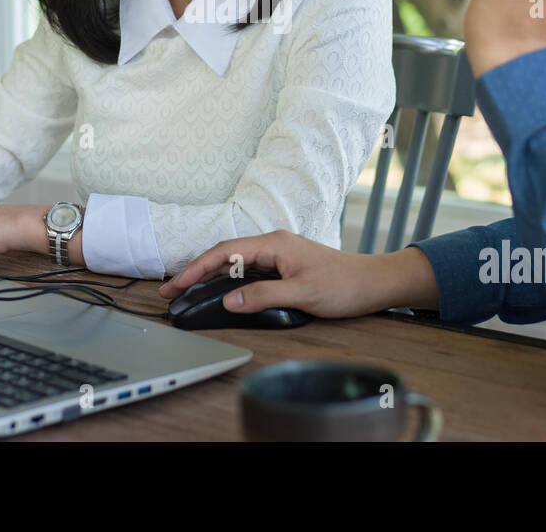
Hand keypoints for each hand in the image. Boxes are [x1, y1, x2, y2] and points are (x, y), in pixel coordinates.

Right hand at [156, 230, 437, 317]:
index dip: (197, 268)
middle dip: (196, 271)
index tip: (176, 284)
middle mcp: (273, 245)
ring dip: (211, 276)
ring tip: (187, 292)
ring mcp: (278, 255)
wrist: (374, 283)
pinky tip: (220, 292)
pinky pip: (248, 271)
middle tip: (171, 291)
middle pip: (225, 255)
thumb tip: (229, 301)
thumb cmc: (344, 284)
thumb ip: (264, 296)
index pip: (225, 252)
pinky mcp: (284, 266)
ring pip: (235, 263)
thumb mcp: (302, 293)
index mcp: (274, 243)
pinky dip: (229, 281)